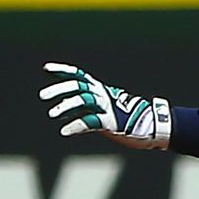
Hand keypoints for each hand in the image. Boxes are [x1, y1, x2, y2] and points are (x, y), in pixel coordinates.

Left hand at [39, 62, 170, 148]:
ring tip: (51, 113)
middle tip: (42, 96)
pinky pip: (90, 122)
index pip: (79, 76)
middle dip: (59, 89)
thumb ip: (88, 107)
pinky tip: (64, 131)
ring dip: (65, 106)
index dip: (63, 71)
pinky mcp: (111, 122)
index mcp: (102, 91)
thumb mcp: (107, 108)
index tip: (46, 68)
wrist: (156, 126)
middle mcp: (103, 96)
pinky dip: (75, 126)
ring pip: (83, 100)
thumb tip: (64, 110)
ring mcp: (107, 108)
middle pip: (78, 87)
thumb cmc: (131, 119)